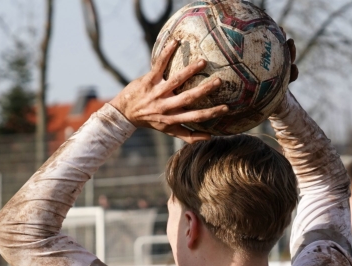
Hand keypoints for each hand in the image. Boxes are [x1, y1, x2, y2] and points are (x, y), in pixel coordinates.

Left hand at [110, 41, 228, 141]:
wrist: (124, 113)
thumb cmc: (151, 120)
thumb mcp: (168, 130)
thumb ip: (188, 135)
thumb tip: (209, 136)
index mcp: (172, 118)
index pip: (195, 117)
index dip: (211, 113)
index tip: (226, 108)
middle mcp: (165, 106)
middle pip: (188, 98)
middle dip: (204, 90)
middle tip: (219, 81)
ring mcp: (157, 92)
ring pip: (176, 80)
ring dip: (190, 71)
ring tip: (203, 62)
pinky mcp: (148, 80)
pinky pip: (159, 65)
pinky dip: (166, 53)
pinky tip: (176, 42)